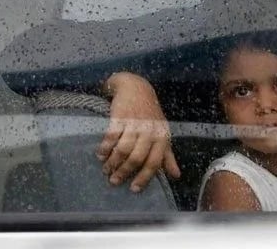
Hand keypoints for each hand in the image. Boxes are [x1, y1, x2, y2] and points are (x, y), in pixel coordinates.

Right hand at [96, 72, 180, 191]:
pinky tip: (100, 154)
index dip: (144, 178)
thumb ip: (167, 156)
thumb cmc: (151, 114)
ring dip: (112, 162)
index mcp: (162, 138)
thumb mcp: (162, 133)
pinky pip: (111, 137)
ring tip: (106, 169)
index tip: (133, 189)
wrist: (136, 88)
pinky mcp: (120, 117)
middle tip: (114, 181)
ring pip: (123, 149)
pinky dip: (105, 148)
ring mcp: (134, 124)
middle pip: (136, 158)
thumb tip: (176, 175)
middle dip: (124, 172)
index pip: (154, 163)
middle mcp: (149, 131)